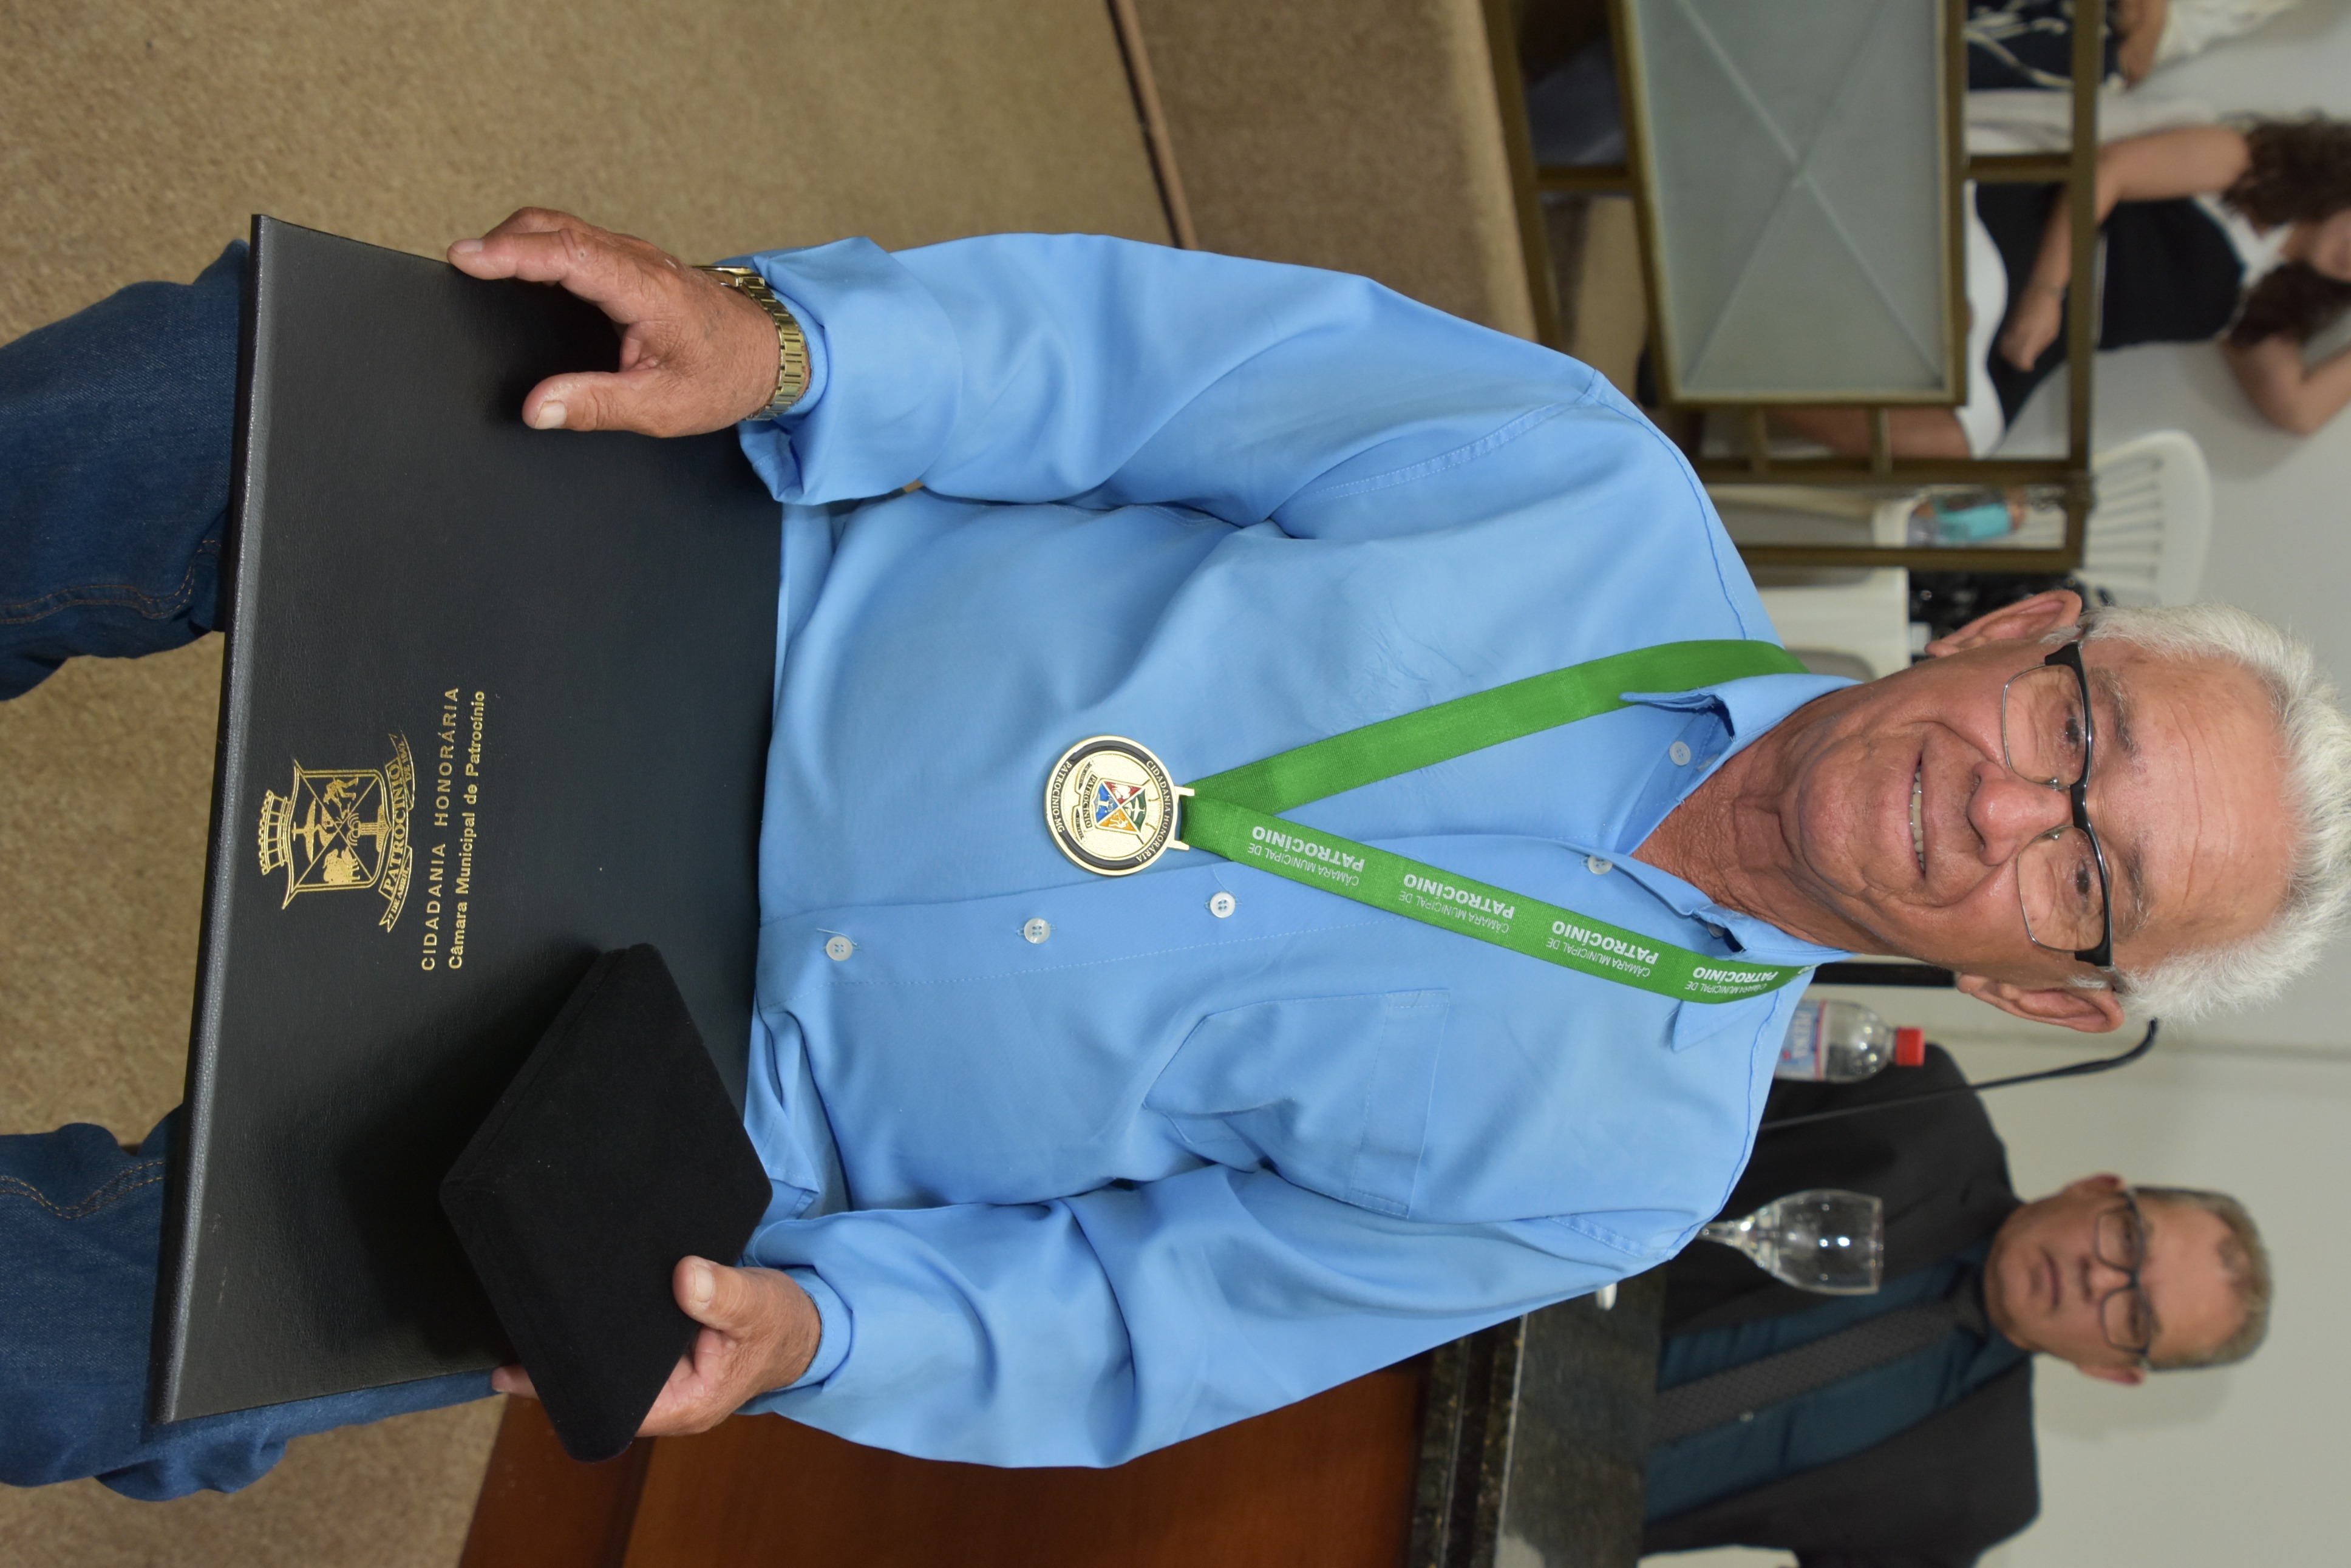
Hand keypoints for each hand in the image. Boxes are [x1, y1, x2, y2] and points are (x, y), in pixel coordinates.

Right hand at [447, 209, 779, 436]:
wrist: (772, 352)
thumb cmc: (725, 376)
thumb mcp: (663, 406)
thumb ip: (597, 405)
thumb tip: (538, 408)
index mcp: (646, 290)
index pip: (568, 255)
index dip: (511, 253)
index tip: (466, 256)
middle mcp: (638, 262)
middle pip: (556, 227)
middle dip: (503, 240)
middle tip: (461, 263)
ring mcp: (635, 258)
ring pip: (565, 229)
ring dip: (520, 240)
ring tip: (480, 264)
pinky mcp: (631, 264)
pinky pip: (577, 242)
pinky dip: (541, 248)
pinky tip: (521, 270)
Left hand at [491, 1257, 821, 1436]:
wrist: (804, 1325)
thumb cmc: (782, 1323)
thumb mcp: (759, 1304)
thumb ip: (722, 1294)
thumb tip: (684, 1277)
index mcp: (685, 1404)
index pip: (610, 1406)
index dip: (562, 1389)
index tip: (515, 1370)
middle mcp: (666, 1401)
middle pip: (599, 1391)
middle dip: (559, 1367)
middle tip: (515, 1325)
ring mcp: (662, 1382)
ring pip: (608, 1371)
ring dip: (577, 1348)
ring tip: (534, 1311)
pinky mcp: (660, 1358)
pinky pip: (621, 1352)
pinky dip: (599, 1333)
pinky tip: (575, 1305)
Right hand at [1998, 285, 2064, 370]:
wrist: (2040, 290)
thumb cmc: (2050, 311)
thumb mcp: (2051, 332)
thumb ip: (2040, 346)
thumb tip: (2031, 357)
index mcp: (2029, 337)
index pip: (2021, 360)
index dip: (2025, 366)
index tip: (2030, 366)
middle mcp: (2017, 334)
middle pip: (2010, 356)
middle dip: (2017, 362)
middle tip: (2025, 362)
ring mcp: (2010, 328)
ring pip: (2003, 348)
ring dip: (2010, 355)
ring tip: (2019, 354)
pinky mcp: (2007, 323)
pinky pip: (2003, 339)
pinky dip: (2008, 345)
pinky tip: (2016, 344)